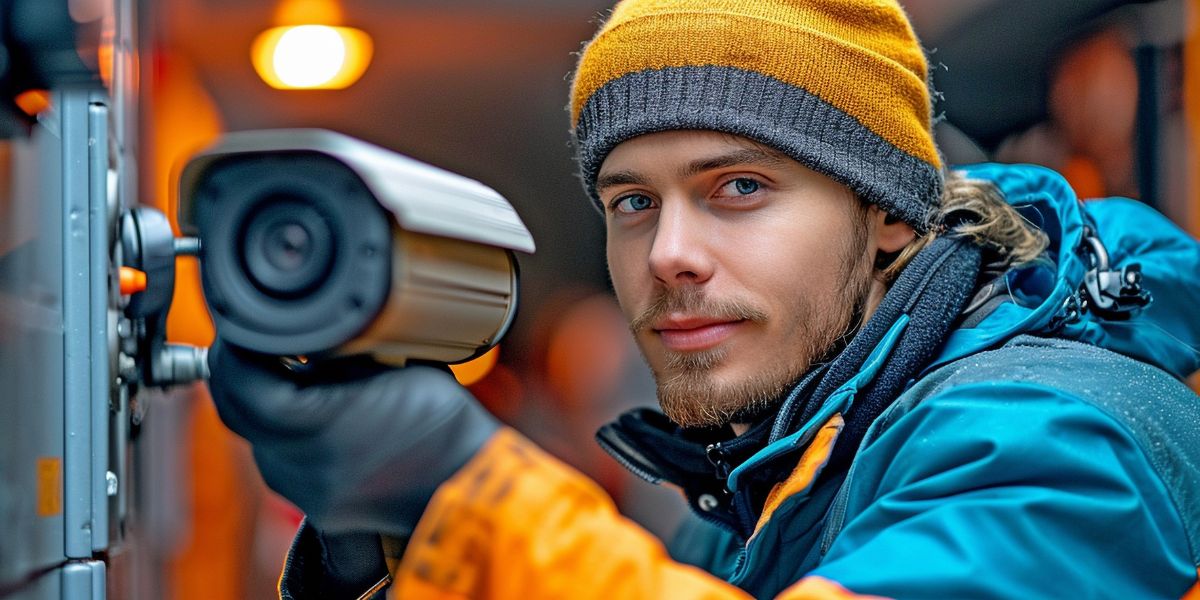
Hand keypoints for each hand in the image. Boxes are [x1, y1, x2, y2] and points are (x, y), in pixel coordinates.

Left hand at [206, 339, 498, 537]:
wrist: (467, 483)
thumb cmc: (441, 423)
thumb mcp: (389, 365)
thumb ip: (332, 346)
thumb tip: (296, 325)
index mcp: (313, 426)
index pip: (238, 380)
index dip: (234, 346)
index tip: (245, 323)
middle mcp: (298, 466)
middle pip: (237, 409)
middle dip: (241, 371)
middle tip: (258, 337)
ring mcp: (304, 491)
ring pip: (256, 436)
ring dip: (264, 400)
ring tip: (293, 369)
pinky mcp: (317, 505)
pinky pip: (282, 458)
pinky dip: (286, 429)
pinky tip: (315, 407)